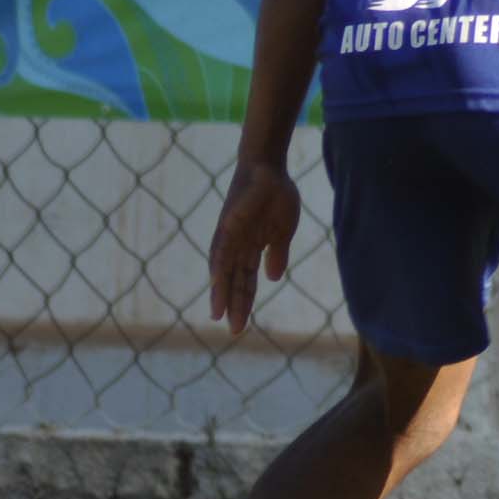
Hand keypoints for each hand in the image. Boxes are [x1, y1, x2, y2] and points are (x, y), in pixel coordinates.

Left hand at [207, 163, 302, 335]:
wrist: (269, 168)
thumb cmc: (276, 196)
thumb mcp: (283, 230)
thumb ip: (277, 253)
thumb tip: (273, 278)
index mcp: (252, 249)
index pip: (248, 281)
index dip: (245, 303)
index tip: (242, 327)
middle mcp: (238, 246)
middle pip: (235, 281)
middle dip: (234, 305)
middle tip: (234, 331)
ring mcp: (231, 235)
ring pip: (224, 269)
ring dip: (221, 291)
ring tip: (219, 314)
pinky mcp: (229, 222)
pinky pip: (221, 246)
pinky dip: (218, 264)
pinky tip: (215, 281)